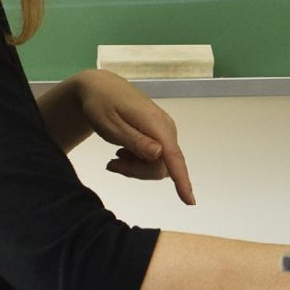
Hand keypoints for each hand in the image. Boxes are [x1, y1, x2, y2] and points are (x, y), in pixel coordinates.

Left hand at [72, 70, 195, 204]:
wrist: (100, 87)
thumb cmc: (101, 105)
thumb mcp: (111, 126)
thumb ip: (135, 141)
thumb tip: (160, 154)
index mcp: (155, 124)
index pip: (173, 157)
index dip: (181, 180)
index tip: (190, 201)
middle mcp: (166, 128)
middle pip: (162, 166)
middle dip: (137, 172)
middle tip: (112, 165)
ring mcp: (164, 131)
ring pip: (158, 164)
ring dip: (135, 168)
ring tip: (114, 159)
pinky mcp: (159, 134)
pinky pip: (155, 157)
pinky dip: (137, 161)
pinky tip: (122, 153)